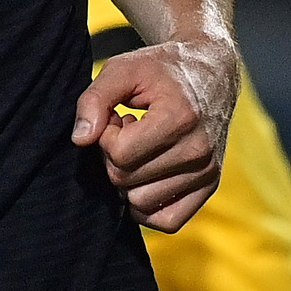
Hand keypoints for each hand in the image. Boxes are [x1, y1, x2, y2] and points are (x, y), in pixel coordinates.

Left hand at [73, 36, 238, 232]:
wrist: (210, 71)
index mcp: (180, 118)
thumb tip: (80, 139)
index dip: (107, 136)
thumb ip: (95, 99)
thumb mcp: (123, 68)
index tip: (118, 117)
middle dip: (115, 155)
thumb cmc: (161, 69)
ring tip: (143, 147)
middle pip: (126, 180)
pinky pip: (168, 221)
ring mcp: (207, 171)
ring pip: (141, 202)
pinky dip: (147, 205)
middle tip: (131, 129)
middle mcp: (199, 150)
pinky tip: (146, 174)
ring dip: (130, 178)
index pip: (119, 154)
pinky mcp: (210, 186)